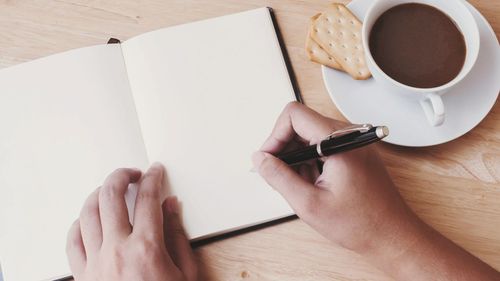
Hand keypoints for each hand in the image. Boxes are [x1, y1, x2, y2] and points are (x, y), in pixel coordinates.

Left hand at [66, 164, 197, 280]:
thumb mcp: (186, 273)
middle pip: (111, 196)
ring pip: (87, 213)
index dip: (153, 178)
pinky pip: (72, 240)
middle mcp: (117, 251)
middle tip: (131, 173)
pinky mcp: (83, 276)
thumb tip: (170, 206)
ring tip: (109, 190)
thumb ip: (177, 236)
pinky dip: (79, 223)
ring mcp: (96, 263)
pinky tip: (89, 219)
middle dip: (121, 175)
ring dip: (98, 194)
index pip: (148, 198)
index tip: (155, 171)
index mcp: (147, 249)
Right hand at [252, 102, 413, 253]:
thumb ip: (279, 177)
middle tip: (281, 177)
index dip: (275, 136)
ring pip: (310, 135)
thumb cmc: (360, 223)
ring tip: (304, 186)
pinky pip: (323, 145)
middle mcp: (348, 134)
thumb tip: (259, 159)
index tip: (269, 159)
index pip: (294, 115)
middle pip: (300, 123)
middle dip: (285, 149)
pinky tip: (316, 185)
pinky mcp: (354, 150)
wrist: (392, 235)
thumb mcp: (309, 204)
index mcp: (339, 141)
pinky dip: (311, 162)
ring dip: (298, 158)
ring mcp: (353, 141)